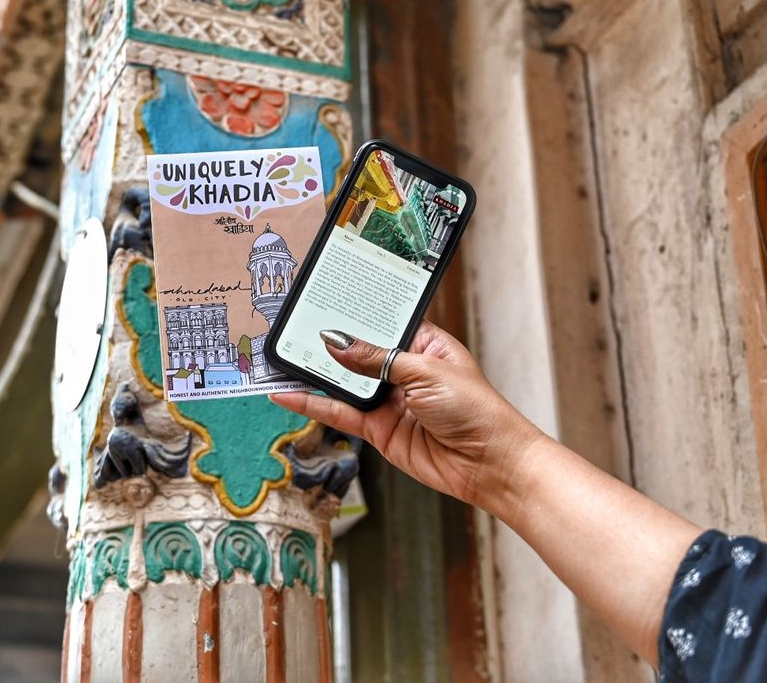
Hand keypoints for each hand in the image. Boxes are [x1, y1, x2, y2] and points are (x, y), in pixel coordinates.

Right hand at [270, 321, 546, 509]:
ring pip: (343, 384)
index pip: (380, 322)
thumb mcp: (425, 372)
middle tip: (288, 330)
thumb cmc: (476, 409)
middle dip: (325, 344)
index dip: (353, 314)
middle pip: (356, 353)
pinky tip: (289, 397)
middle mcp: (403, 371)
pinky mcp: (379, 430)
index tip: (320, 303)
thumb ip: (376, 359)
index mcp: (422, 344)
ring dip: (313, 374)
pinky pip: (340, 414)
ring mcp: (389, 401)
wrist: (490, 464)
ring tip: (277, 361)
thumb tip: (336, 341)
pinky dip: (313, 406)